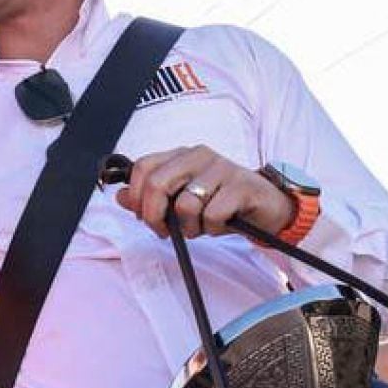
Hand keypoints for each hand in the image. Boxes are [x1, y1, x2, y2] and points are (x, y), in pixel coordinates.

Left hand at [114, 145, 295, 238]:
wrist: (268, 208)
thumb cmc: (223, 204)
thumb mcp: (183, 201)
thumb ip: (151, 197)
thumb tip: (119, 196)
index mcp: (182, 155)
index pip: (143, 167)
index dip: (137, 198)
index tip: (145, 219)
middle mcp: (199, 155)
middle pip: (157, 184)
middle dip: (155, 216)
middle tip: (165, 231)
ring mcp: (221, 168)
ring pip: (185, 204)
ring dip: (189, 227)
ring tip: (201, 227)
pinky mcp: (241, 186)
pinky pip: (212, 214)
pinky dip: (213, 228)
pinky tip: (222, 224)